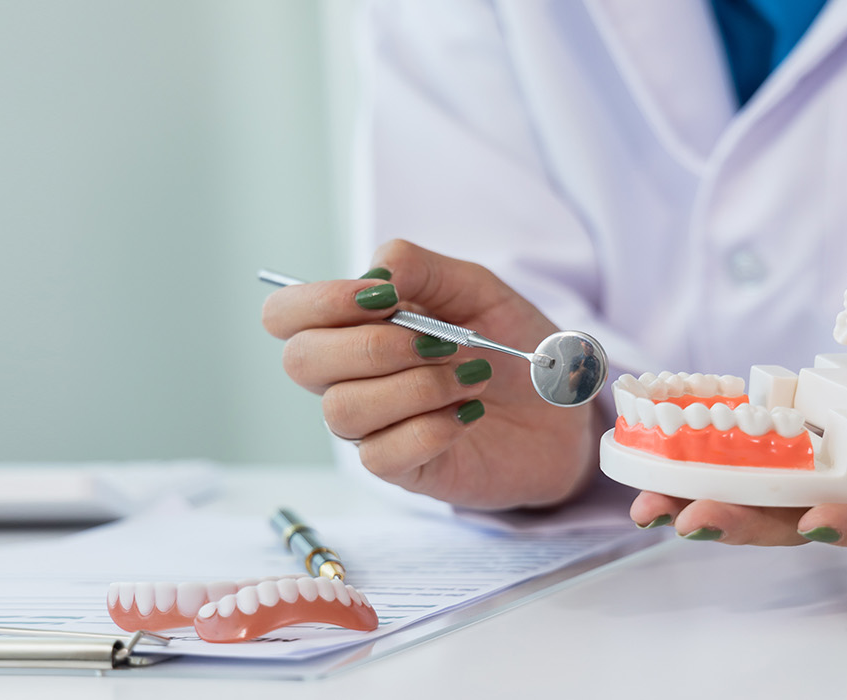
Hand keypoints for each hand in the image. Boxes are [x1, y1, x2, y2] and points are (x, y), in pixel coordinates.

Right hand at [262, 240, 598, 508]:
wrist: (561, 409)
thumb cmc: (511, 346)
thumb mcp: (474, 288)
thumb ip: (420, 269)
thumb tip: (373, 274)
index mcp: (354, 326)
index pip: (285, 315)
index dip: (319, 302)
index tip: (385, 297)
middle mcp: (349, 378)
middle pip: (301, 362)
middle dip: (372, 345)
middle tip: (441, 341)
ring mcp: (371, 427)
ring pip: (341, 410)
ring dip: (414, 386)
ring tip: (471, 378)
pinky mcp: (400, 470)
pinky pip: (382, 454)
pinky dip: (433, 426)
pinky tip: (468, 413)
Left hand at [629, 283, 846, 545]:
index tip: (819, 524)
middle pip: (798, 517)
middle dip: (747, 522)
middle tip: (696, 517)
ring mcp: (804, 479)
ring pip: (752, 508)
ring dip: (699, 509)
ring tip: (648, 508)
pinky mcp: (766, 462)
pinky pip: (724, 480)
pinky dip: (685, 485)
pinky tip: (643, 489)